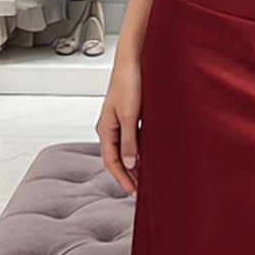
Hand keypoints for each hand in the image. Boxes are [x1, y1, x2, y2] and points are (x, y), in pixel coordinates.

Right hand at [98, 52, 140, 196]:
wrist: (132, 61)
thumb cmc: (129, 84)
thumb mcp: (130, 116)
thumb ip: (130, 141)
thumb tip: (130, 164)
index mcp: (105, 129)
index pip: (111, 162)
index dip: (122, 178)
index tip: (133, 192)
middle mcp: (110, 128)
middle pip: (117, 158)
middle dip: (128, 175)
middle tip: (141, 191)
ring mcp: (120, 122)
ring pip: (126, 150)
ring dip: (134, 164)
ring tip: (146, 178)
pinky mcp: (130, 116)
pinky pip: (133, 139)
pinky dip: (140, 151)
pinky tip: (150, 156)